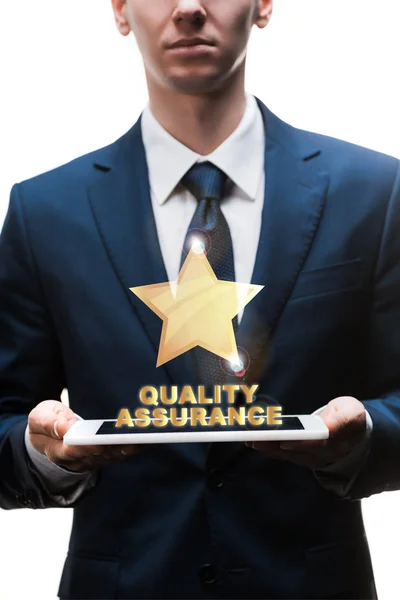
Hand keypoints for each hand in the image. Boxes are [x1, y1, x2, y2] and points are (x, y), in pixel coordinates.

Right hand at [28, 400, 143, 472]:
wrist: (49, 438)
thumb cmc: (45, 425)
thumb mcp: (38, 418)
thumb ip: (50, 422)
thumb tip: (67, 427)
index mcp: (59, 450)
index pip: (77, 451)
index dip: (90, 446)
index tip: (102, 439)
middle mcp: (81, 459)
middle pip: (104, 452)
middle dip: (122, 443)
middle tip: (140, 432)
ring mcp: (97, 459)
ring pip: (118, 453)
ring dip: (136, 443)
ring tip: (152, 429)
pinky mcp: (108, 454)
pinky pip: (125, 450)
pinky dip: (139, 443)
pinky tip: (153, 432)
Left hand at [245, 396, 366, 468]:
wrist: (355, 432)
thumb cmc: (351, 416)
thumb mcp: (352, 412)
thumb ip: (340, 419)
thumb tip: (327, 426)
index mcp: (337, 441)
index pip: (316, 444)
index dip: (299, 443)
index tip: (283, 440)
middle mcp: (324, 454)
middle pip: (295, 451)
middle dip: (273, 445)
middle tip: (254, 438)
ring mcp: (313, 458)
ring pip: (287, 454)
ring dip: (267, 447)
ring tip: (248, 438)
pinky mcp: (303, 457)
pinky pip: (284, 454)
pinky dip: (269, 448)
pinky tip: (255, 441)